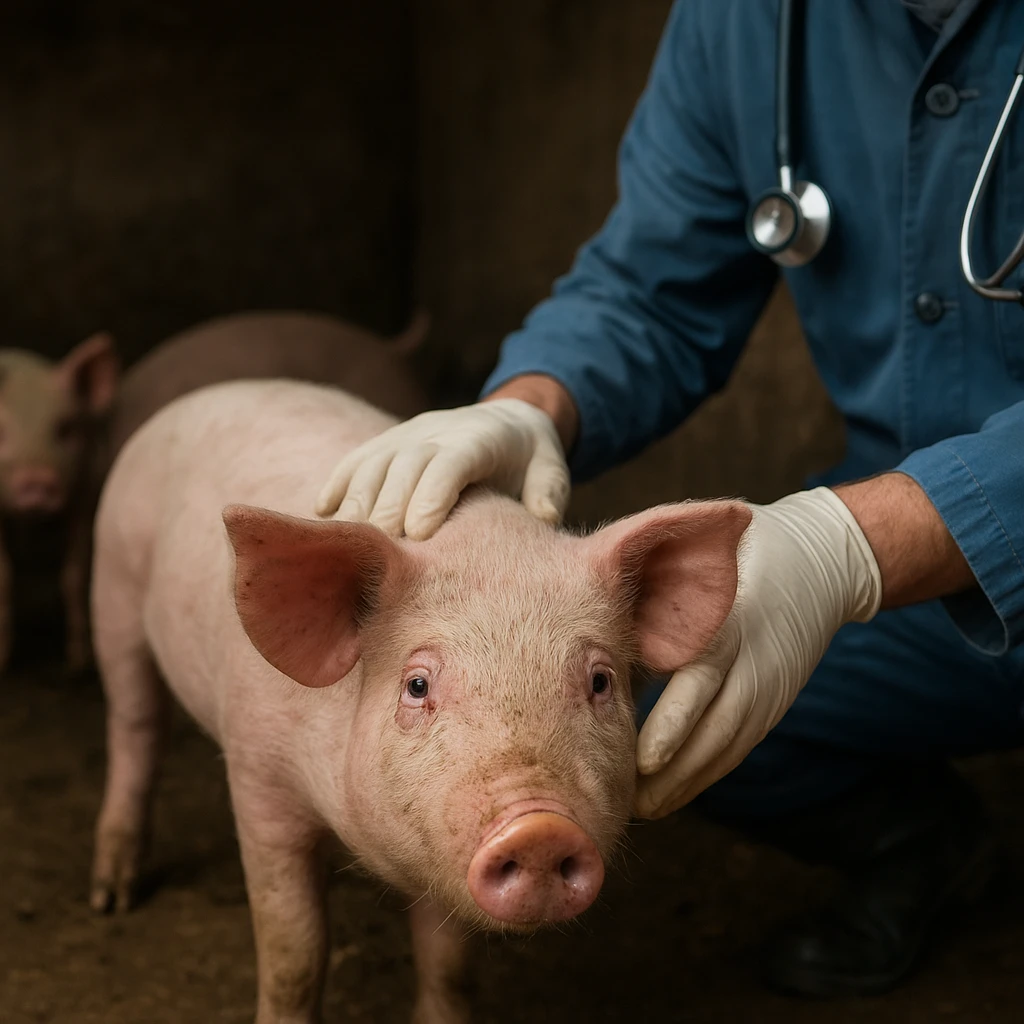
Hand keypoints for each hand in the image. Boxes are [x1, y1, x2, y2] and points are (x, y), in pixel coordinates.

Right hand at [315, 399, 569, 538]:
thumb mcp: (551, 473)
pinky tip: (323, 518)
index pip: (449, 463)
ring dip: (359, 504)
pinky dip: (337, 487)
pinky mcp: (384, 444)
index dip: (432, 495)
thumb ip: (548, 495)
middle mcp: (436, 431)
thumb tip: (543, 518)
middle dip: (390, 509)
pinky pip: (353, 462)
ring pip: (372, 463)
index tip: (420, 534)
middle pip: (403, 465)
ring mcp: (405, 435)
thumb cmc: (531, 462)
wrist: (508, 422)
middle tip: (382, 554)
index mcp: (480, 438)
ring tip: (350, 547)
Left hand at [634, 487, 882, 818]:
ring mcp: (768, 690)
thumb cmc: (734, 559)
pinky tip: (671, 794)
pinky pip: (736, 748)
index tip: (643, 760)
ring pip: (726, 749)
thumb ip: (657, 605)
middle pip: (714, 730)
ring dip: (684, 783)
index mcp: (729, 623)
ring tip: (640, 809)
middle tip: (626, 803)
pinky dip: (704, 774)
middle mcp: (753, 663)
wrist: (819, 564)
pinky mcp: (772, 706)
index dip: (673, 724)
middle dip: (672, 773)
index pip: (701, 681)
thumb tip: (598, 649)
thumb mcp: (698, 571)